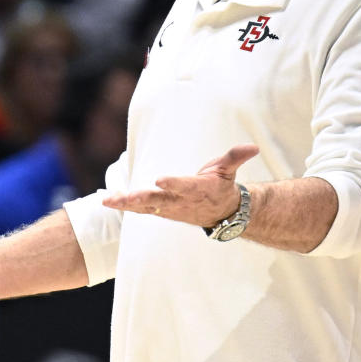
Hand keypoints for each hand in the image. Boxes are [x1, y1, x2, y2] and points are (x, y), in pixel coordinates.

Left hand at [102, 144, 258, 228]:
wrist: (222, 214)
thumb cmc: (222, 186)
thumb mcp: (229, 171)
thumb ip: (236, 157)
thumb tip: (253, 147)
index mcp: (199, 190)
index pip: (185, 186)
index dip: (174, 184)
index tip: (159, 180)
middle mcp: (182, 201)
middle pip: (160, 200)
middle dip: (142, 199)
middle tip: (127, 198)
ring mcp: (170, 208)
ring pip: (146, 206)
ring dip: (126, 204)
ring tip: (107, 200)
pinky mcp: (161, 210)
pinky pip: (140, 209)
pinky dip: (124, 205)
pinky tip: (107, 200)